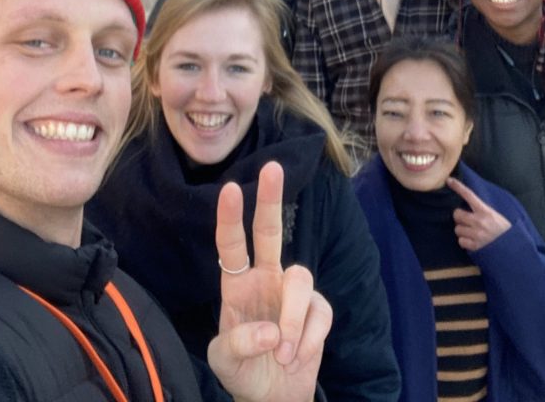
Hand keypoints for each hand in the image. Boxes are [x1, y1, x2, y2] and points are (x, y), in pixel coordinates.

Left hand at [207, 160, 332, 401]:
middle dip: (270, 198)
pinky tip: (296, 357)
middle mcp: (265, 278)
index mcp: (237, 284)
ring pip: (301, 279)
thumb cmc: (243, 372)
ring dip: (292, 319)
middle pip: (270, 230)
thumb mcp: (225, 361)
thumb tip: (270, 331)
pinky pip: (320, 313)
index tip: (230, 187)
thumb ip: (239, 343)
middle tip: (273, 167)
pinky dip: (308, 340)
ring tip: (282, 353)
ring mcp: (292, 292)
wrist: (273, 398)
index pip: (231, 245)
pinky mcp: (318, 310)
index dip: (230, 217)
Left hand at [448, 176, 511, 250]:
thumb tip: (470, 203)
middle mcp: (480, 222)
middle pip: (457, 214)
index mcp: (486, 211)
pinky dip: (464, 242)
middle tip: (465, 220)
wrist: (515, 249)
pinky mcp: (476, 246)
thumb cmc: (505, 231)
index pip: (469, 195)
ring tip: (471, 232)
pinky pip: (461, 241)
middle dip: (459, 217)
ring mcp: (477, 234)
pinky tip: (472, 241)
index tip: (449, 180)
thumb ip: (483, 210)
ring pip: (457, 229)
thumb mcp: (496, 216)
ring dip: (462, 230)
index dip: (458, 187)